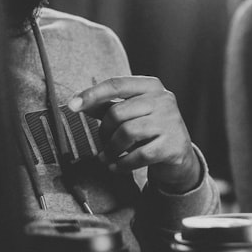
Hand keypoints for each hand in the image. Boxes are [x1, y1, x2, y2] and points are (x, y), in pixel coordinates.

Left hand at [68, 76, 200, 192]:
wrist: (179, 154)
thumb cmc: (150, 130)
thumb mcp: (132, 113)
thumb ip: (107, 106)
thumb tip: (78, 102)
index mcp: (152, 86)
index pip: (116, 85)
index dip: (92, 94)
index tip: (72, 105)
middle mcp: (164, 100)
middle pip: (118, 113)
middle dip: (104, 132)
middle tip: (104, 143)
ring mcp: (171, 122)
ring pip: (127, 133)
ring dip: (111, 150)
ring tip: (108, 157)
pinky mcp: (173, 145)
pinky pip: (139, 155)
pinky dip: (122, 164)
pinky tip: (117, 166)